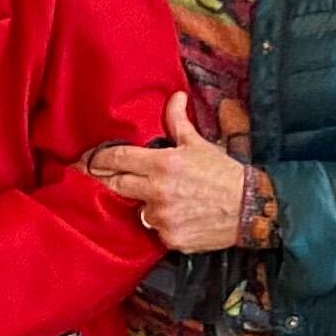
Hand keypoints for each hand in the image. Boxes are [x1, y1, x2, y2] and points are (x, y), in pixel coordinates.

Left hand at [85, 92, 250, 251]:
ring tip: (167, 199)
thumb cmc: (223, 173)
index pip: (116, 159)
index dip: (97, 159)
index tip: (85, 160)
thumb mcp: (198, 144)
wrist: (251, 208)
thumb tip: (175, 96)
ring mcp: (162, 218)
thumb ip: (178, 122)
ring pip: (138, 211)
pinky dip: (163, 224)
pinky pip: (156, 231)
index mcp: (162, 165)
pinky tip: (180, 216)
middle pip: (117, 186)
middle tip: (108, 178)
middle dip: (113, 181)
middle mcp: (157, 192)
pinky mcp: (170, 239)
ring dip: (145, 205)